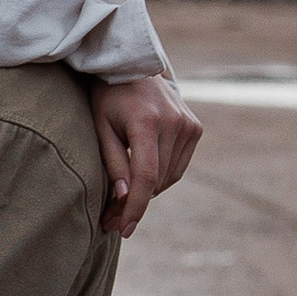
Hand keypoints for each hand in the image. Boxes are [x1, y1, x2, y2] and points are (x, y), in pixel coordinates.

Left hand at [92, 75, 202, 236]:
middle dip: (134, 204)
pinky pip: (178, 168)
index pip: (145, 176)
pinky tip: (142, 177)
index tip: (123, 228)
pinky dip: (160, 178)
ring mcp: (189, 125)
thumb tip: (126, 198)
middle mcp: (174, 122)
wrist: (133, 66)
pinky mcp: (195, 128)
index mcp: (147, 121)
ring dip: (147, 193)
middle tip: (111, 219)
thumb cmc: (108, 98)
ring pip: (169, 178)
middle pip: (157, 181)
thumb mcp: (101, 128)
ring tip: (122, 202)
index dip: (135, 207)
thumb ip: (113, 163)